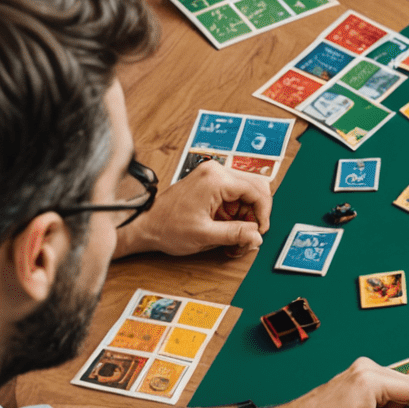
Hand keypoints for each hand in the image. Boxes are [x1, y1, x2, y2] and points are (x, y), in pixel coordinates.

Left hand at [113, 159, 269, 257]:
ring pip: (246, 192)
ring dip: (245, 214)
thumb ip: (236, 234)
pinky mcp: (209, 182)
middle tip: (248, 233)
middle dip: (254, 214)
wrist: (146, 225)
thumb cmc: (167, 227)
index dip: (263, 213)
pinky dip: (235, 212)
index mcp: (216, 179)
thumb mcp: (205, 235)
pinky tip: (226, 226)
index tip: (260, 231)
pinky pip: (234, 194)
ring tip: (234, 233)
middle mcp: (216, 171)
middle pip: (254, 188)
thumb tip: (257, 236)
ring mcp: (212, 175)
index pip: (256, 191)